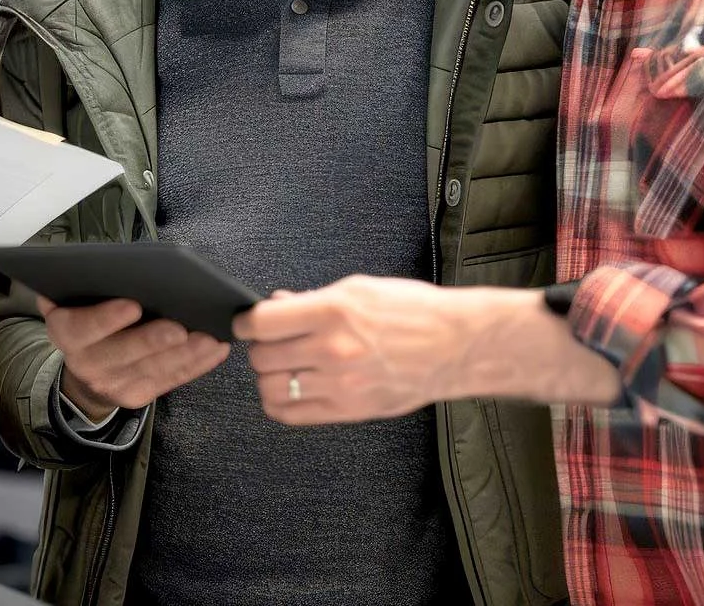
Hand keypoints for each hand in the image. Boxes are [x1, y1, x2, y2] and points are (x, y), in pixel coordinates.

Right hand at [41, 296, 229, 422]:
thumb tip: (108, 264)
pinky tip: (216, 349)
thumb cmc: (89, 315)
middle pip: (121, 354)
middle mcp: (85, 363)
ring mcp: (112, 383)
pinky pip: (170, 380)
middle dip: (152, 341)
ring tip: (209, 337)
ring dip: (183, 354)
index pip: (82, 328)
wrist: (87, 365)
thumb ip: (86, 285)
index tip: (133, 305)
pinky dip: (196, 365)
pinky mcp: (137, 395)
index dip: (106, 318)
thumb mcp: (76, 299)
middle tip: (180, 328)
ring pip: (151, 369)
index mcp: (66, 332)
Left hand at [238, 277, 622, 422]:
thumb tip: (276, 307)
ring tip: (284, 366)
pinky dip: (280, 403)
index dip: (247, 322)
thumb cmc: (413, 311)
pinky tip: (292, 389)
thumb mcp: (360, 289)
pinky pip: (292, 414)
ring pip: (271, 389)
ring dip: (270, 377)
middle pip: (262, 358)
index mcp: (334, 311)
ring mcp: (340, 385)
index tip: (248, 322)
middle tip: (273, 342)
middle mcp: (333, 349)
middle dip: (261, 348)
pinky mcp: (348, 410)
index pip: (263, 322)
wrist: (455, 346)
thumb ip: (313, 301)